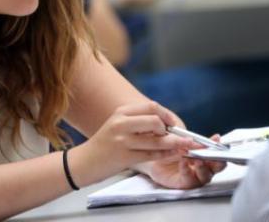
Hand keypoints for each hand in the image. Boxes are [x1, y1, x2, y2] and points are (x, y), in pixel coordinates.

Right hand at [69, 102, 195, 186]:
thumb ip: (138, 122)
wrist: (84, 162)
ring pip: (156, 140)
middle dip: (171, 129)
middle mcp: (121, 124)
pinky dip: (166, 155)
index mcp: (121, 112)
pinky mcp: (124, 156)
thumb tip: (165, 124)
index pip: (151, 107)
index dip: (166, 115)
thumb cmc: (105, 144)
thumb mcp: (117, 125)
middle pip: (155, 120)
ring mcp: (122, 140)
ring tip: (184, 147)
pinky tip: (173, 155)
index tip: (174, 124)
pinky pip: (152, 155)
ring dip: (174, 144)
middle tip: (179, 136)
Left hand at [142, 134, 226, 189]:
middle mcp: (203, 168)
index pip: (218, 154)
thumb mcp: (182, 140)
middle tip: (211, 155)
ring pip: (205, 176)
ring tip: (197, 159)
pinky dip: (187, 170)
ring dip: (202, 167)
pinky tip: (183, 162)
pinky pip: (189, 180)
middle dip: (216, 162)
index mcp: (206, 156)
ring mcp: (195, 176)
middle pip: (217, 168)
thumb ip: (194, 141)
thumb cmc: (170, 147)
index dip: (220, 149)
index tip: (217, 142)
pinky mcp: (184, 184)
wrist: (153, 155)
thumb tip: (205, 139)